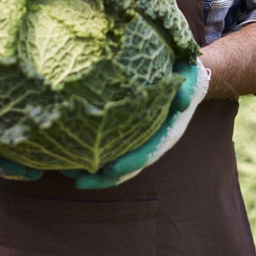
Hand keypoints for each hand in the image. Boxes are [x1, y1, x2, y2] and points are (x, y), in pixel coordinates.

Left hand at [63, 58, 209, 189]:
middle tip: (78, 181)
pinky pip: (108, 146)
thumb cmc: (185, 74)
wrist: (187, 77)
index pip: (148, 153)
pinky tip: (66, 150)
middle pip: (127, 167)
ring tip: (65, 171)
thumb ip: (188, 87)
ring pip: (114, 161)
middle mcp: (152, 140)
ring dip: (91, 169)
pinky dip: (89, 152)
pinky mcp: (126, 131)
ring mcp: (138, 138)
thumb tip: (182, 101)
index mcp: (167, 132)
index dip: (130, 163)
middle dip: (104, 177)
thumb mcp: (190, 77)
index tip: (110, 170)